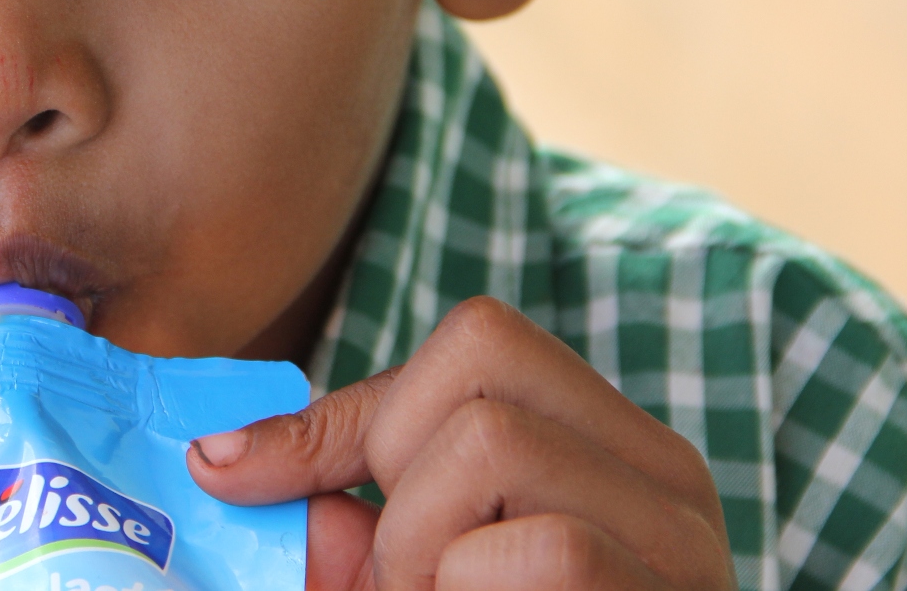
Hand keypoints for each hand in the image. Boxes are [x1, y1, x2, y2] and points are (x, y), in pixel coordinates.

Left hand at [189, 297, 735, 590]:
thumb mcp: (409, 579)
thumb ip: (338, 520)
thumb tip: (223, 461)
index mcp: (610, 452)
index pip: (478, 340)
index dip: (359, 412)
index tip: (240, 475)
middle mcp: (668, 479)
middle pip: (479, 370)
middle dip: (397, 478)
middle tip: (412, 584)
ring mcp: (683, 543)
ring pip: (494, 442)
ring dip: (422, 548)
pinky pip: (551, 546)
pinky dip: (468, 589)